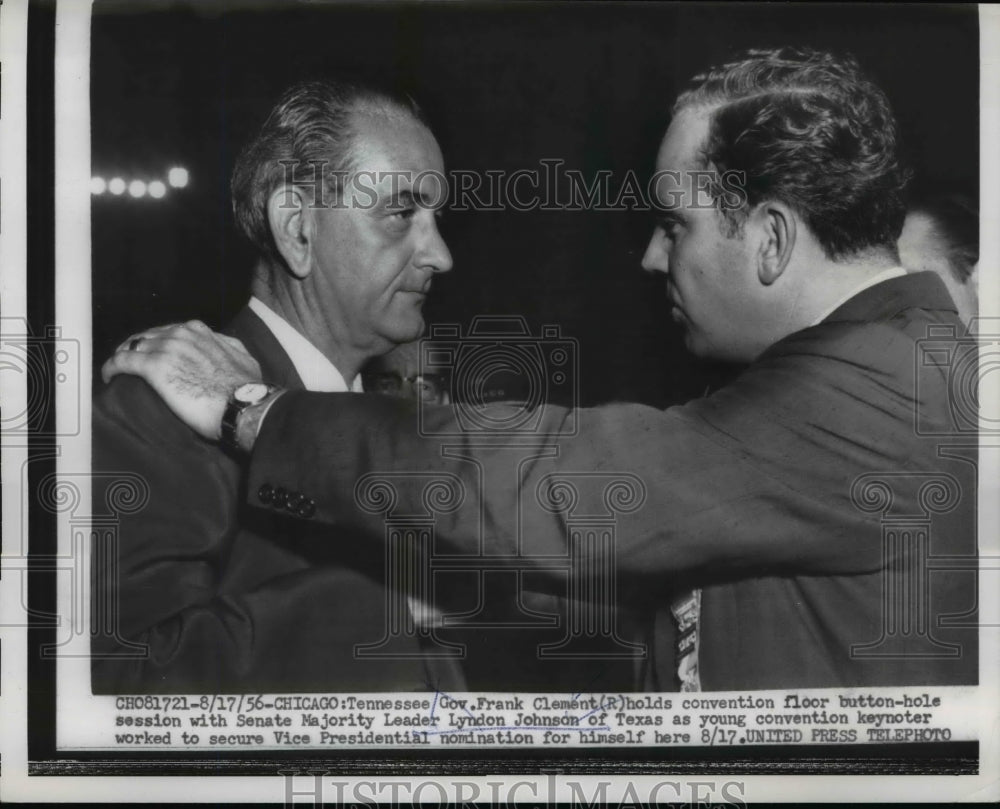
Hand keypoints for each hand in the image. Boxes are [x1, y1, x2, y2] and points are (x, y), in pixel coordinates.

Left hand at [102, 320, 261, 440]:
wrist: (243, 405)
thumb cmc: (246, 388)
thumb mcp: (243, 358)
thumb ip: (227, 346)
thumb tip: (221, 346)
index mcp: (199, 331)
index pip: (168, 331)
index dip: (157, 343)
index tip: (153, 354)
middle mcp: (181, 334)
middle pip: (146, 337)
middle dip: (136, 349)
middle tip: (130, 364)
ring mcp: (166, 348)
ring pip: (132, 346)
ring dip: (122, 357)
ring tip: (117, 371)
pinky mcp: (154, 367)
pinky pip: (122, 361)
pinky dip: (111, 367)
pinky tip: (108, 376)